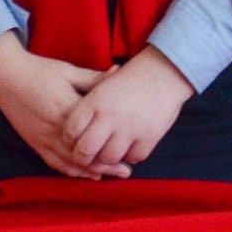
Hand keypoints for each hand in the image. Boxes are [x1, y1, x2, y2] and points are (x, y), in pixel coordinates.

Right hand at [0, 32, 128, 179]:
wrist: (5, 76)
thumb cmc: (39, 70)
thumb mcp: (68, 71)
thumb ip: (93, 78)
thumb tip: (118, 72)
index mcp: (66, 108)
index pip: (92, 130)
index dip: (111, 141)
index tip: (129, 145)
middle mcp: (54, 128)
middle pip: (84, 153)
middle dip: (106, 164)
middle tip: (126, 171)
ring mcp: (43, 138)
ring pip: (70, 162)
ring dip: (92, 171)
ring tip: (112, 176)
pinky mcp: (35, 143)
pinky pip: (55, 163)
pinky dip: (72, 172)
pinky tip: (87, 175)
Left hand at [62, 46, 193, 168]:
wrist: (163, 73)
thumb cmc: (129, 80)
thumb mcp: (103, 85)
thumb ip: (86, 106)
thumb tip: (68, 131)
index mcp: (95, 101)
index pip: (71, 131)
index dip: (69, 139)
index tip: (73, 140)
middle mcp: (110, 116)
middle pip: (85, 150)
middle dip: (82, 157)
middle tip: (86, 156)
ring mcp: (130, 129)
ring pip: (108, 158)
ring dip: (106, 158)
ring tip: (107, 151)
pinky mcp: (148, 138)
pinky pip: (132, 158)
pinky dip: (129, 155)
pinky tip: (128, 146)